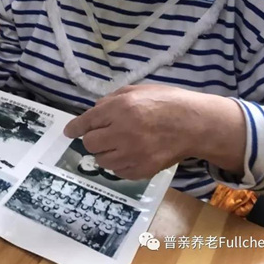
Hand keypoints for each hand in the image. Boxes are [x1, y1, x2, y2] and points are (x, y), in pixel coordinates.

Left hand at [63, 85, 196, 179]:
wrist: (194, 124)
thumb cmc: (166, 101)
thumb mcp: (136, 90)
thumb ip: (112, 100)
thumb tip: (95, 111)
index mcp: (120, 109)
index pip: (87, 121)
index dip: (74, 127)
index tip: (68, 131)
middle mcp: (123, 132)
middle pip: (90, 143)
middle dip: (92, 138)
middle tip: (101, 135)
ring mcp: (133, 154)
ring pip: (102, 160)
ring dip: (105, 152)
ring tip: (117, 144)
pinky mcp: (143, 170)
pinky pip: (118, 172)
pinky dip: (118, 164)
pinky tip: (128, 154)